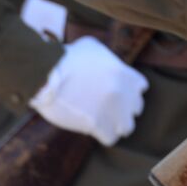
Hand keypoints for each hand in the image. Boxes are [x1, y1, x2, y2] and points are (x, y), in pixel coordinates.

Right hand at [30, 37, 147, 145]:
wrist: (46, 73)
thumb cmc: (66, 58)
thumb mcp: (93, 47)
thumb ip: (107, 57)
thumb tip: (106, 63)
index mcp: (125, 74)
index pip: (141, 88)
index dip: (129, 92)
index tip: (118, 94)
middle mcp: (123, 93)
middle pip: (135, 108)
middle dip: (123, 109)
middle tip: (109, 109)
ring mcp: (111, 109)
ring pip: (127, 127)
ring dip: (117, 126)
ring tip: (105, 124)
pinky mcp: (96, 124)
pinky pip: (110, 138)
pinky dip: (104, 136)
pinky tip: (95, 130)